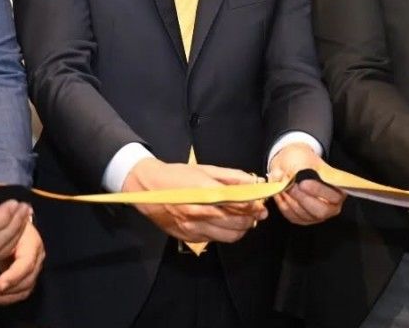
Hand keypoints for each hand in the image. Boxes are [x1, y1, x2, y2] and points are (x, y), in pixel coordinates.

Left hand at [0, 221, 43, 305]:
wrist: (12, 224)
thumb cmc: (5, 222)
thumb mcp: (1, 224)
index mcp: (32, 243)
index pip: (26, 264)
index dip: (13, 276)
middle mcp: (36, 257)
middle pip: (26, 281)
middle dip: (6, 289)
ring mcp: (33, 268)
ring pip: (23, 290)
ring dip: (3, 297)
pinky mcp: (27, 277)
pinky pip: (19, 293)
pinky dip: (4, 298)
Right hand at [122, 158, 266, 243]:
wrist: (146, 187)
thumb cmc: (176, 176)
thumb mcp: (204, 169)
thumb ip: (231, 177)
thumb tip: (254, 182)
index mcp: (205, 191)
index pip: (239, 204)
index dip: (254, 206)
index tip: (262, 205)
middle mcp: (199, 212)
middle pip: (237, 223)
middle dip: (250, 219)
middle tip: (256, 213)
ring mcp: (192, 227)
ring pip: (228, 236)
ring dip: (240, 229)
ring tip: (242, 220)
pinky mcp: (188, 236)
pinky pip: (214, 239)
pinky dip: (223, 233)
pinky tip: (222, 223)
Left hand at [268, 143, 343, 225]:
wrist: (295, 165)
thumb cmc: (305, 162)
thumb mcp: (304, 158)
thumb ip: (293, 168)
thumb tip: (279, 176)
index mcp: (338, 190)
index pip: (334, 196)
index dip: (318, 191)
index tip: (303, 183)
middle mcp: (331, 206)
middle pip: (320, 211)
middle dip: (302, 199)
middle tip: (291, 187)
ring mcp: (317, 215)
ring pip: (304, 215)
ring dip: (290, 201)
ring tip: (282, 187)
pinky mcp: (303, 219)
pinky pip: (293, 216)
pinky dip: (283, 205)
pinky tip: (279, 193)